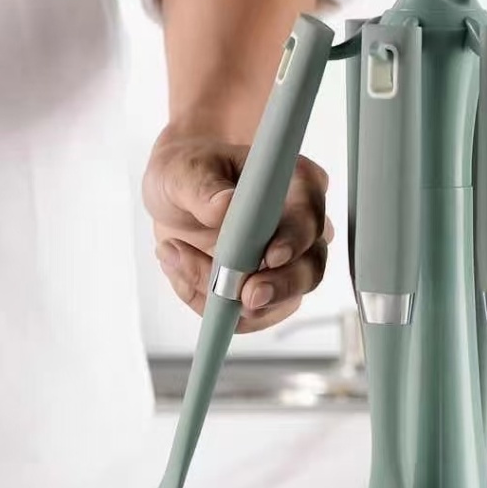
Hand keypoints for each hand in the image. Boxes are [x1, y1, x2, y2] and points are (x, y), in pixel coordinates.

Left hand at [143, 125, 333, 331]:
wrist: (176, 196)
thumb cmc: (189, 173)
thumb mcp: (182, 170)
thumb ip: (201, 187)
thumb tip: (224, 208)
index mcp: (294, 184)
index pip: (309, 213)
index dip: (295, 238)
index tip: (271, 256)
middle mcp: (299, 227)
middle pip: (310, 267)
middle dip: (279, 287)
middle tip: (245, 296)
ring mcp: (287, 264)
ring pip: (285, 299)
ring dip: (236, 300)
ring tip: (185, 268)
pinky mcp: (265, 290)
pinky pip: (250, 316)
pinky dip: (214, 306)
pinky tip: (184, 272)